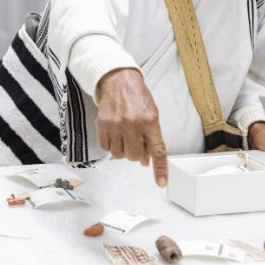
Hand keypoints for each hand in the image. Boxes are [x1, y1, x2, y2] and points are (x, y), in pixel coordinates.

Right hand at [95, 68, 168, 186]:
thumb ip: (151, 138)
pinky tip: (114, 134)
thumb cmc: (138, 98)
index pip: (157, 151)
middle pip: (134, 156)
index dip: (160, 169)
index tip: (161, 183)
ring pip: (119, 154)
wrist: (119, 81)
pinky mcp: (102, 124)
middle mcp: (133, 124)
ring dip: (122, 150)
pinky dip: (111, 145)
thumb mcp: (152, 115)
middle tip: (135, 141)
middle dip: (136, 153)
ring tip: (124, 136)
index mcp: (150, 122)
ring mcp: (116, 124)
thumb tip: (145, 161)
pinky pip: (106, 148)